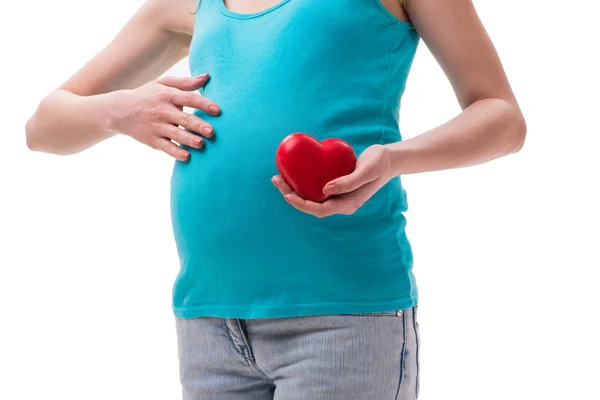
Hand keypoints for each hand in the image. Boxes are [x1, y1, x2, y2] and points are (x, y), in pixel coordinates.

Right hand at [109, 74, 219, 160]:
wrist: (119, 111)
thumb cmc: (148, 95)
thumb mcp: (163, 84)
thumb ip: (186, 82)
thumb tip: (207, 76)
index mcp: (167, 95)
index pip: (188, 98)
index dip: (203, 104)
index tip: (217, 110)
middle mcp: (162, 111)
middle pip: (183, 119)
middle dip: (198, 125)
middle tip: (212, 132)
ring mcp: (156, 127)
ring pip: (175, 135)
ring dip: (188, 140)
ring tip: (201, 144)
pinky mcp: (152, 140)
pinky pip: (165, 147)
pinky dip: (175, 152)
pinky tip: (187, 156)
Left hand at [272, 144, 393, 216]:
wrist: (388, 160)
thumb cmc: (379, 163)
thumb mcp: (367, 170)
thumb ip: (349, 181)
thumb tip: (325, 190)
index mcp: (347, 204)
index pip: (319, 210)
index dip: (301, 205)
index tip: (287, 194)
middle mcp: (340, 203)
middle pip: (310, 205)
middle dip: (291, 195)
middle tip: (276, 180)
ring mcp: (337, 196)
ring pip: (311, 197)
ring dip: (293, 189)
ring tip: (278, 177)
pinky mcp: (335, 186)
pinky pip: (315, 187)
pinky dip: (302, 182)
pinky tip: (293, 171)